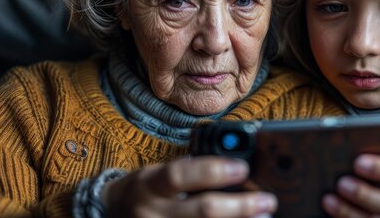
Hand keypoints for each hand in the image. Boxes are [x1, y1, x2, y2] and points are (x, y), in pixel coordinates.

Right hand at [103, 156, 276, 217]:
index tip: (242, 168)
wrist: (111, 215)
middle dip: (240, 207)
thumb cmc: (147, 191)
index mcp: (150, 185)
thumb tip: (238, 169)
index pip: (179, 176)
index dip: (211, 171)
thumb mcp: (159, 174)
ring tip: (264, 217)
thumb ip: (191, 172)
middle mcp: (152, 214)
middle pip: (201, 212)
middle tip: (267, 201)